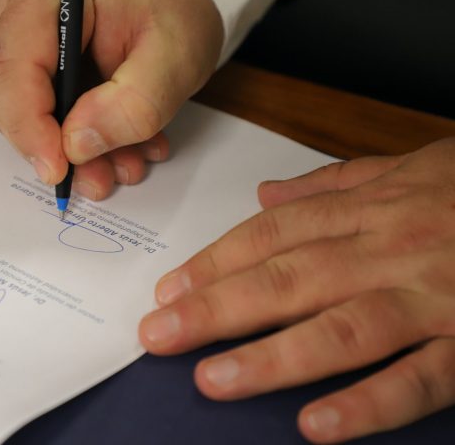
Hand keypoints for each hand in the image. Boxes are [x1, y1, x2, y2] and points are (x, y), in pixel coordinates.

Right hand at [0, 0, 222, 199]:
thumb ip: (132, 105)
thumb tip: (75, 145)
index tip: (58, 170)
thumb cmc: (173, 9)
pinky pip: (28, 106)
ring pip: (15, 107)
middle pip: (6, 91)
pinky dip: (67, 135)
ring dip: (65, 147)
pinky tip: (112, 146)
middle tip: (100, 176)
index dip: (29, 125)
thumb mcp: (176, 59)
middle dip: (51, 145)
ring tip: (120, 162)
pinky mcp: (20, 52)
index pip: (14, 63)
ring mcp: (11, 26)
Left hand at [139, 138, 454, 442]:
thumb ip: (333, 184)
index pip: (272, 236)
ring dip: (272, 357)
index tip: (169, 289)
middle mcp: (392, 249)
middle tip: (159, 336)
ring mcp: (435, 297)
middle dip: (216, 309)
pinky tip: (316, 425)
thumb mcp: (407, 167)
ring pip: (340, 328)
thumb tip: (266, 197)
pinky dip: (368, 403)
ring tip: (212, 380)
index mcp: (371, 209)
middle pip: (288, 279)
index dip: (214, 262)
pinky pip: (422, 379)